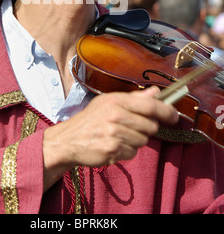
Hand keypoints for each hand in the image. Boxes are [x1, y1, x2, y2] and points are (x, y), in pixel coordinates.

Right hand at [42, 86, 178, 190]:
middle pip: (151, 126)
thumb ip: (134, 98)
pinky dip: (127, 151)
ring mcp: (115, 134)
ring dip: (136, 141)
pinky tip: (114, 145)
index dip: (166, 111)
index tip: (174, 115)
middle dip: (146, 128)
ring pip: (143, 141)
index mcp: (116, 101)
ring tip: (119, 136)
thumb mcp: (109, 102)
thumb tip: (156, 91)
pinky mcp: (113, 150)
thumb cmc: (91, 119)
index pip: (150, 105)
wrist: (69, 139)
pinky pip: (133, 153)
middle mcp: (116, 116)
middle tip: (132, 127)